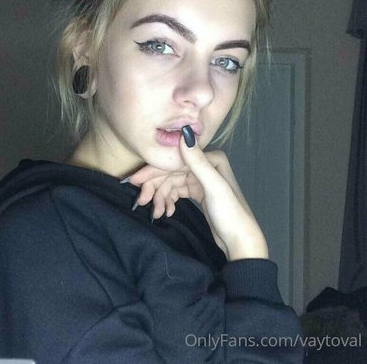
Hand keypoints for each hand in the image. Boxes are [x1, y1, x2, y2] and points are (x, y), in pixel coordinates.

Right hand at [124, 132, 267, 260]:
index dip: (153, 171)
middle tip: (141, 201)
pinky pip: (177, 191)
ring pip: (171, 183)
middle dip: (155, 187)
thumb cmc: (230, 214)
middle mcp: (205, 165)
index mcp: (211, 159)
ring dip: (161, 197)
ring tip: (157, 213)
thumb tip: (183, 133)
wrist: (240, 241)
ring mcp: (201, 179)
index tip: (134, 181)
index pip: (175, 161)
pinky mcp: (198, 192)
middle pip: (171, 172)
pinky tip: (167, 211)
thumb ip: (197, 161)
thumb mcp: (214, 187)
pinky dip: (169, 201)